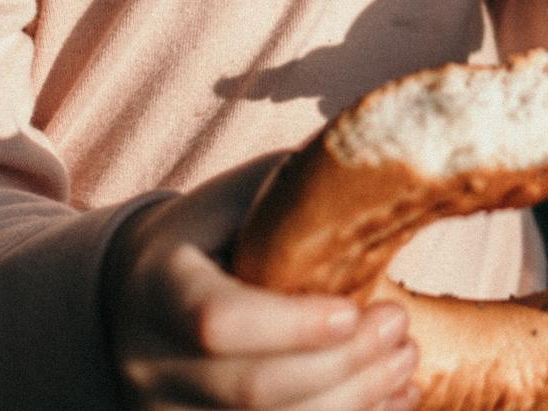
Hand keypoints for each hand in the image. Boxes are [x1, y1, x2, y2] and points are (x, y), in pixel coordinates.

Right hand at [104, 155, 417, 410]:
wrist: (143, 289)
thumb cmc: (214, 232)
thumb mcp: (244, 195)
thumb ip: (301, 190)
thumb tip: (389, 161)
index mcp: (158, 287)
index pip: (216, 321)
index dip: (292, 326)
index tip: (354, 311)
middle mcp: (148, 361)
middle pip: (250, 389)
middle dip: (341, 367)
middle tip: (400, 329)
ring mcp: (165, 410)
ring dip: (352, 404)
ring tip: (404, 363)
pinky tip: (392, 400)